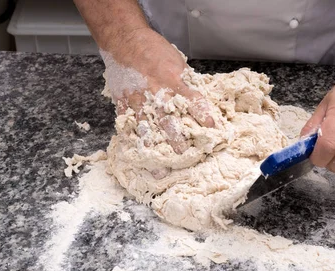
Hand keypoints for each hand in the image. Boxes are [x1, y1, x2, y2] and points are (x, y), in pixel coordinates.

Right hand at [106, 29, 213, 152]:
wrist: (125, 40)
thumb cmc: (155, 51)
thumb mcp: (177, 63)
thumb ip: (187, 85)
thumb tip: (202, 107)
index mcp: (173, 80)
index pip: (192, 99)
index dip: (202, 113)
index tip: (211, 127)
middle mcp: (155, 92)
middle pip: (168, 119)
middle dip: (177, 139)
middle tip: (185, 155)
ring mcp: (137, 99)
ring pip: (147, 128)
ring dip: (154, 149)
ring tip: (160, 168)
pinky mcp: (122, 103)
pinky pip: (127, 126)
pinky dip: (132, 143)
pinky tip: (138, 158)